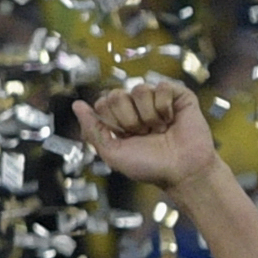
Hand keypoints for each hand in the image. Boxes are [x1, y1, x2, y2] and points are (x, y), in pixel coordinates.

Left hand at [74, 81, 221, 192]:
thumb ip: (92, 129)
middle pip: (116, 94)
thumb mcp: (112, 152)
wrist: (181, 171)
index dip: (111, 121)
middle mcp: (136, 106)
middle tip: (143, 134)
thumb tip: (77, 105)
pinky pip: (161, 86)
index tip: (126, 137)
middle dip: (128, 119)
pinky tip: (171, 119)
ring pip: (139, 89)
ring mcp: (157, 99)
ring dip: (148, 115)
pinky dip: (164, 107)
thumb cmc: (148, 166)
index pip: (102, 103)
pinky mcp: (178, 94)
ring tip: (159, 129)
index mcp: (119, 118)